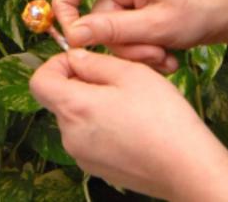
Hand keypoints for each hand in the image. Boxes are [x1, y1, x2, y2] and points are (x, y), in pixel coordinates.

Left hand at [30, 50, 227, 201]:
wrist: (187, 168)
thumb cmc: (163, 118)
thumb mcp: (131, 73)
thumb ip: (95, 62)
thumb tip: (75, 58)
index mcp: (73, 108)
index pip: (40, 81)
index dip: (57, 65)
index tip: (83, 62)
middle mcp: (70, 135)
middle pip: (61, 99)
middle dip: (83, 84)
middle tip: (119, 80)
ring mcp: (82, 156)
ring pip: (78, 118)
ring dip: (96, 105)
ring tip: (132, 105)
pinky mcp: (98, 169)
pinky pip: (91, 138)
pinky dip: (105, 127)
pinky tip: (134, 126)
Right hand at [53, 0, 227, 70]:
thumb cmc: (202, 12)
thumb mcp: (157, 26)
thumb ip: (113, 30)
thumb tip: (74, 34)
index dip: (64, 7)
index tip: (74, 39)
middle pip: (95, 15)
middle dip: (120, 43)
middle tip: (151, 56)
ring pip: (112, 32)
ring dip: (136, 52)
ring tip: (165, 57)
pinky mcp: (139, 11)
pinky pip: (126, 35)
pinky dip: (143, 50)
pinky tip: (167, 56)